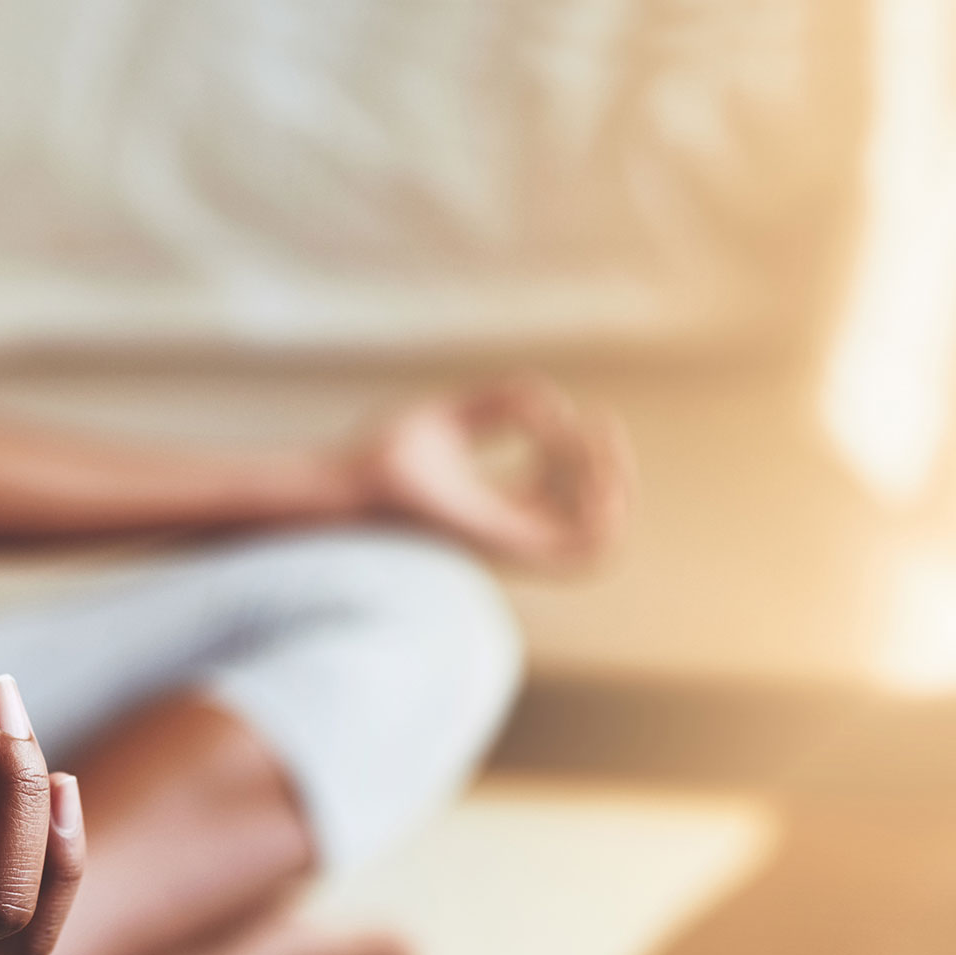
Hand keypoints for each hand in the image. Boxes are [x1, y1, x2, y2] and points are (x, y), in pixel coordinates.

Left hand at [348, 376, 631, 571]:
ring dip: (613, 487)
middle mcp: (511, 534)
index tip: (563, 411)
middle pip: (593, 519)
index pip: (567, 496)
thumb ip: (500, 405)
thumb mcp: (452, 417)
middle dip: (611, 469)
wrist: (342, 487)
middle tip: (596, 424)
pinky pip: (582, 547)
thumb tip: (551, 408)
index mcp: (498, 510)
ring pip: (599, 539)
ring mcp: (511, 547)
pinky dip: (598, 501)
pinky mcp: (507, 549)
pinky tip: (570, 450)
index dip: (582, 454)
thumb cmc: (377, 459)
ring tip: (591, 438)